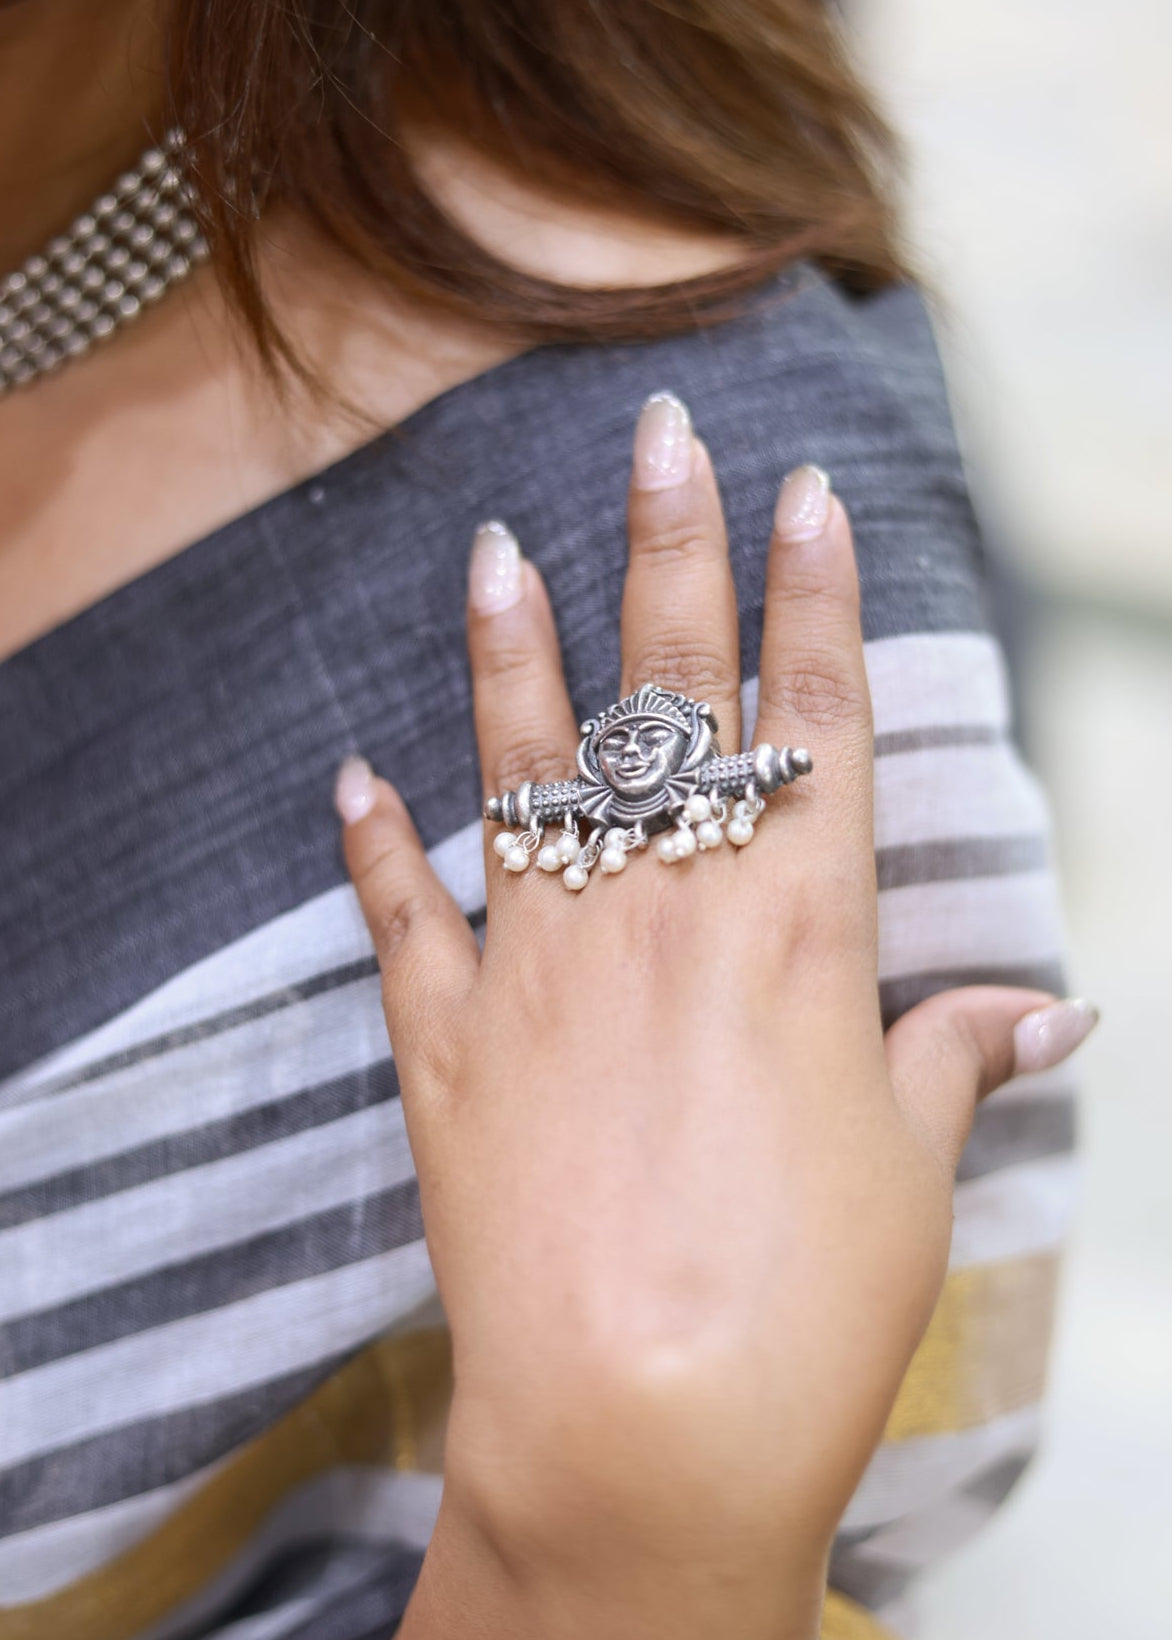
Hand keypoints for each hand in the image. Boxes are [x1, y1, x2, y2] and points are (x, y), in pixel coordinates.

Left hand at [337, 395, 1085, 1638]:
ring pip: (528, 766)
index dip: (814, 594)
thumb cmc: (811, 1304)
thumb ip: (956, 1056)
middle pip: (671, 693)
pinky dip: (374, 848)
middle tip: (661, 434)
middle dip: (672, 550)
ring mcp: (543, 965)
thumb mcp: (911, 1168)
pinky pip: (404, 918)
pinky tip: (352, 776)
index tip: (803, 491)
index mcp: (797, 925)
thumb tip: (1051, 1011)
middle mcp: (665, 911)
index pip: (811, 715)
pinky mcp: (449, 1043)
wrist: (642, 1428)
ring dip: (512, 652)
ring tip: (493, 549)